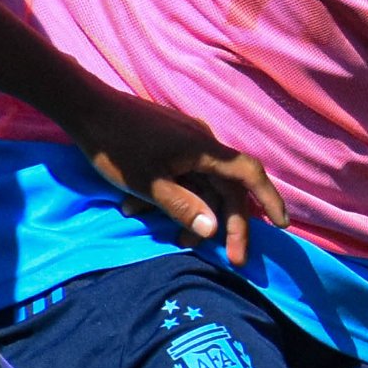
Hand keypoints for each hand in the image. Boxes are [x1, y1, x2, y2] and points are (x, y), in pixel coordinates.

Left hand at [60, 91, 288, 265]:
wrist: (85, 108)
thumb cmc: (117, 147)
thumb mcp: (149, 185)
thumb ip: (183, 207)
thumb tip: (212, 230)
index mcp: (204, 150)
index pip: (249, 175)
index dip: (269, 199)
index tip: (281, 226)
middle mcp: (202, 144)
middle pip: (227, 188)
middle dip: (227, 225)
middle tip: (229, 259)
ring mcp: (184, 143)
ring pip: (201, 185)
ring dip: (191, 213)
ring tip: (171, 239)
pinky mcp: (167, 144)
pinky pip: (181, 176)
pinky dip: (171, 197)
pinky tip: (138, 209)